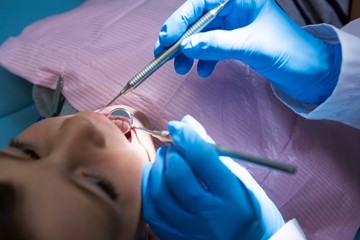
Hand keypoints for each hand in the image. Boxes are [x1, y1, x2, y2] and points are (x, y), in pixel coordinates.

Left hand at [142, 115, 283, 239]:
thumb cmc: (251, 211)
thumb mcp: (242, 180)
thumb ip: (215, 153)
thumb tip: (188, 124)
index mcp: (233, 199)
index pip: (202, 158)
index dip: (186, 136)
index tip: (178, 126)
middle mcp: (210, 217)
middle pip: (177, 175)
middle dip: (172, 153)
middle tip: (175, 147)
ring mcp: (190, 231)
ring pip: (159, 193)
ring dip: (157, 168)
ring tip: (164, 160)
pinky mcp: (176, 238)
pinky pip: (152, 211)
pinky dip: (150, 189)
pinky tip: (156, 179)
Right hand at [155, 0, 340, 104]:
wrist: (312, 73)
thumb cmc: (289, 52)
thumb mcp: (250, 46)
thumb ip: (216, 44)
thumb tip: (185, 46)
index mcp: (242, 0)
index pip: (202, 4)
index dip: (180, 20)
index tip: (166, 38)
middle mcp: (236, 9)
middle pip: (198, 19)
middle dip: (180, 37)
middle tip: (165, 54)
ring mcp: (236, 27)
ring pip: (203, 35)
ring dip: (189, 51)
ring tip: (181, 69)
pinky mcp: (237, 43)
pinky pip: (213, 48)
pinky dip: (204, 60)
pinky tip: (203, 71)